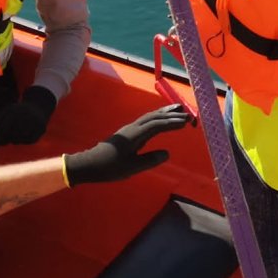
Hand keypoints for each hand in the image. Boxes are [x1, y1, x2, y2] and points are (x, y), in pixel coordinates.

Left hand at [0, 86, 56, 145]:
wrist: (38, 106)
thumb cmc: (18, 111)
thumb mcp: (6, 112)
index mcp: (14, 112)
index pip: (3, 130)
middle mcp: (25, 117)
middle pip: (11, 137)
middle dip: (6, 140)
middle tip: (3, 140)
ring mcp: (34, 123)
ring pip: (20, 140)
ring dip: (15, 140)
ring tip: (14, 135)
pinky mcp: (41, 129)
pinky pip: (29, 141)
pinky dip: (24, 140)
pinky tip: (23, 135)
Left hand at [63, 104, 192, 186]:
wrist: (90, 164)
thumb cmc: (110, 167)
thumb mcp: (131, 167)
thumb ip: (150, 160)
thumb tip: (167, 153)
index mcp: (135, 135)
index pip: (157, 125)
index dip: (172, 123)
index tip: (186, 122)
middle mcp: (133, 128)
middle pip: (154, 117)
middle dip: (171, 114)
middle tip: (187, 114)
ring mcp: (130, 129)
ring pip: (150, 117)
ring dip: (164, 113)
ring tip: (178, 110)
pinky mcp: (128, 132)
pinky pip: (146, 121)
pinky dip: (157, 118)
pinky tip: (161, 121)